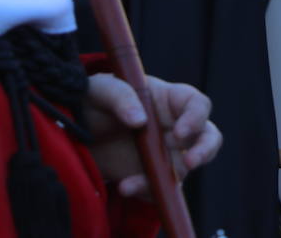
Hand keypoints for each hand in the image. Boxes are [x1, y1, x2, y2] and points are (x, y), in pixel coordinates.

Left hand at [84, 74, 221, 199]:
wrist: (73, 130)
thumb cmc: (92, 99)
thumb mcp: (101, 89)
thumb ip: (121, 97)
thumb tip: (139, 120)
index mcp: (168, 99)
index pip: (197, 104)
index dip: (196, 118)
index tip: (179, 132)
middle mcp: (174, 125)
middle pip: (207, 137)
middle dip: (204, 150)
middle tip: (189, 162)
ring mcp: (164, 152)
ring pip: (185, 168)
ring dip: (164, 178)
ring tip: (131, 184)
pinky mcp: (150, 174)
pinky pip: (160, 188)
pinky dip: (146, 191)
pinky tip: (124, 186)